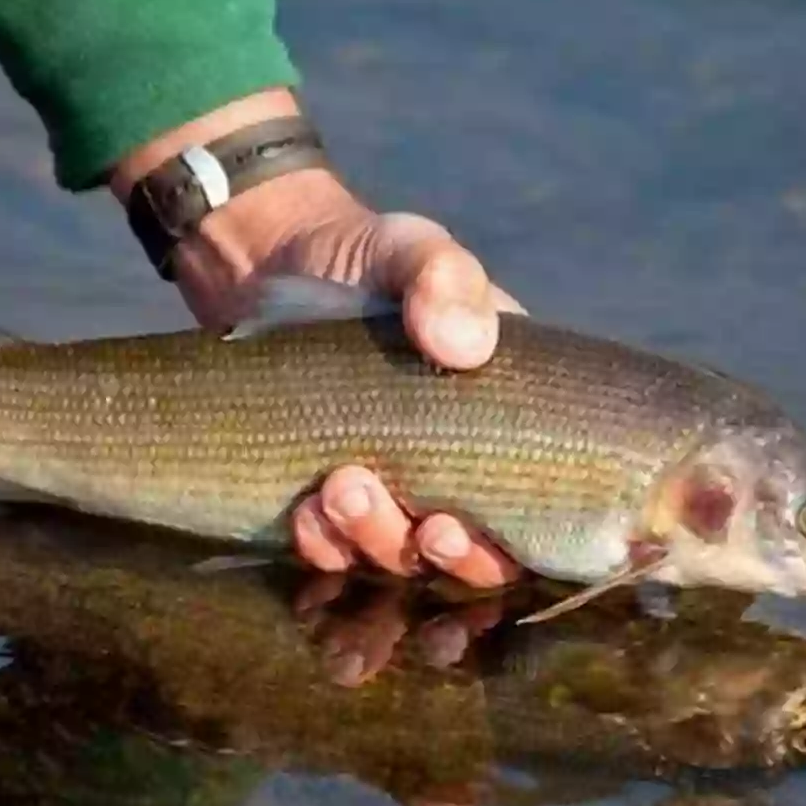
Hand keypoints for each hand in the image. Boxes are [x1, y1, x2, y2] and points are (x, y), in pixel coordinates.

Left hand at [110, 90, 523, 587]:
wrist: (265, 263)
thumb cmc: (359, 255)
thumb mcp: (409, 250)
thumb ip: (445, 279)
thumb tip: (464, 346)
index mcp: (504, 417)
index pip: (539, 506)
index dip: (512, 543)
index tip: (460, 523)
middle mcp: (457, 464)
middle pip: (475, 553)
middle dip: (450, 554)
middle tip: (421, 523)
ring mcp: (393, 485)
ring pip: (403, 555)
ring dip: (379, 541)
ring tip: (342, 493)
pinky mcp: (330, 497)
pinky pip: (337, 548)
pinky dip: (325, 544)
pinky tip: (305, 515)